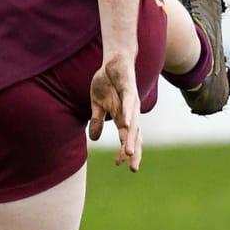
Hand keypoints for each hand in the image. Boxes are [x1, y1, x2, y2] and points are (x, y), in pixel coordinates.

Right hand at [89, 55, 142, 171]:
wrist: (115, 60)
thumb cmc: (108, 83)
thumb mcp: (98, 104)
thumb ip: (98, 120)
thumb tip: (95, 139)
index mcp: (122, 116)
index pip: (126, 138)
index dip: (125, 151)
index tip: (119, 165)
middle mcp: (130, 112)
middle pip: (134, 135)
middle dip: (134, 152)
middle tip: (133, 168)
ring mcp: (130, 101)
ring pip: (132, 123)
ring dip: (131, 138)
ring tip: (130, 153)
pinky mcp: (128, 89)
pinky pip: (129, 104)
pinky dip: (128, 115)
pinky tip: (126, 125)